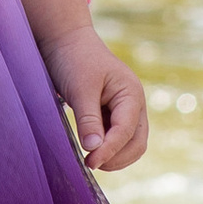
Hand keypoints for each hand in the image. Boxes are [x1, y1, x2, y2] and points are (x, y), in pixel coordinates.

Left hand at [46, 26, 149, 172]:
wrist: (65, 39)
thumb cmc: (74, 59)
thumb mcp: (80, 89)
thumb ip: (89, 120)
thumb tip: (94, 150)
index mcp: (131, 94)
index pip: (127, 131)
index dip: (110, 150)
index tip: (90, 161)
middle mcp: (134, 103)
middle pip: (137, 142)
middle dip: (117, 158)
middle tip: (91, 164)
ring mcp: (125, 109)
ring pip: (130, 143)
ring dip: (114, 156)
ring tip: (90, 160)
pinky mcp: (113, 113)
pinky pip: (117, 138)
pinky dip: (108, 148)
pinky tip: (90, 150)